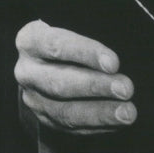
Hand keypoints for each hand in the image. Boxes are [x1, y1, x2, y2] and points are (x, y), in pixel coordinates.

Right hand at [14, 19, 136, 133]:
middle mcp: (27, 72)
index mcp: (30, 41)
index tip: (114, 63)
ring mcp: (33, 98)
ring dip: (100, 113)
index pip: (57, 46)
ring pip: (64, 111)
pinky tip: (117, 122)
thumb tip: (116, 59)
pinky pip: (70, 127)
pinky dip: (96, 125)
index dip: (86, 54)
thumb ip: (93, 34)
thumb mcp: (76, 25)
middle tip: (126, 89)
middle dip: (96, 88)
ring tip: (126, 112)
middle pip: (60, 83)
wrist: (48, 57)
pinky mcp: (43, 119)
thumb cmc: (71, 37)